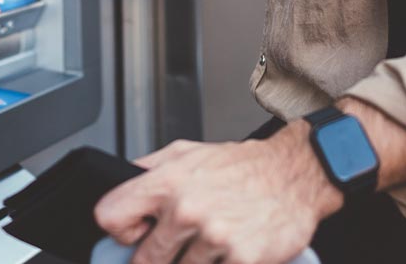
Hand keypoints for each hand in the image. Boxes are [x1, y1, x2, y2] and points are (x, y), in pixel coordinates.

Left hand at [94, 124, 342, 263]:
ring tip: (213, 243)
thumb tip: (118, 186)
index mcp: (168, 182)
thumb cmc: (241, 167)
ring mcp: (215, 236)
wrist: (295, 174)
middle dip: (161, 258)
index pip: (110, 217)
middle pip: (145, 261)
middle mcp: (187, 209)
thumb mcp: (186, 153)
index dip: (122, 231)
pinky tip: (231, 253)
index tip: (137, 235)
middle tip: (183, 245)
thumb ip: (147, 171)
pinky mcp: (242, 259)